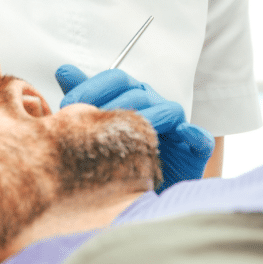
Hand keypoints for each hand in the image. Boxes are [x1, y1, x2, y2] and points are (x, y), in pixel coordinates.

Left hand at [56, 65, 214, 191]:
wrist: (144, 193)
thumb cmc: (120, 156)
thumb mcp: (98, 127)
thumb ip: (84, 96)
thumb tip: (63, 70)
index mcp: (131, 94)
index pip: (114, 79)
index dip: (91, 88)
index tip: (66, 105)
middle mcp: (153, 104)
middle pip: (138, 92)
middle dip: (112, 104)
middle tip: (89, 124)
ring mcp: (176, 125)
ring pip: (167, 110)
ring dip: (149, 118)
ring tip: (128, 133)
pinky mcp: (194, 149)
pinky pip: (199, 138)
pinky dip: (194, 134)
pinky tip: (183, 134)